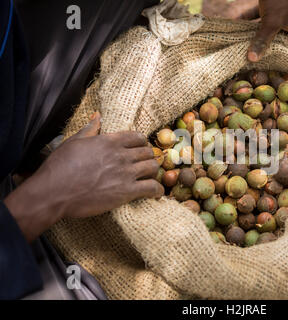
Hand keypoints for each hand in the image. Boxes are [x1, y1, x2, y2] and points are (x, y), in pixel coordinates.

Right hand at [4, 112, 163, 241]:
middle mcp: (121, 155)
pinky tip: (156, 193)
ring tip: (150, 177)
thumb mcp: (74, 142)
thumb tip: (98, 115)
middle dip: (148, 157)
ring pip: (152, 167)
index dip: (141, 142)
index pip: (137, 137)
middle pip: (147, 152)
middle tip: (145, 164)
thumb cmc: (60, 166)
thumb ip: (90, 129)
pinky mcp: (127, 191)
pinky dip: (157, 190)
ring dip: (153, 172)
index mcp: (110, 141)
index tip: (140, 149)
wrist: (54, 192)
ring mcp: (126, 173)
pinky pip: (151, 188)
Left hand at [247, 0, 287, 61]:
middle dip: (275, 51)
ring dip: (258, 37)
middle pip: (284, 39)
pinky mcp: (268, 3)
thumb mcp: (272, 21)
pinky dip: (247, 19)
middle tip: (265, 64)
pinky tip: (235, 24)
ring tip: (247, 49)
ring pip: (268, 28)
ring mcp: (279, 11)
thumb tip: (252, 60)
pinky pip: (257, 15)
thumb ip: (262, 40)